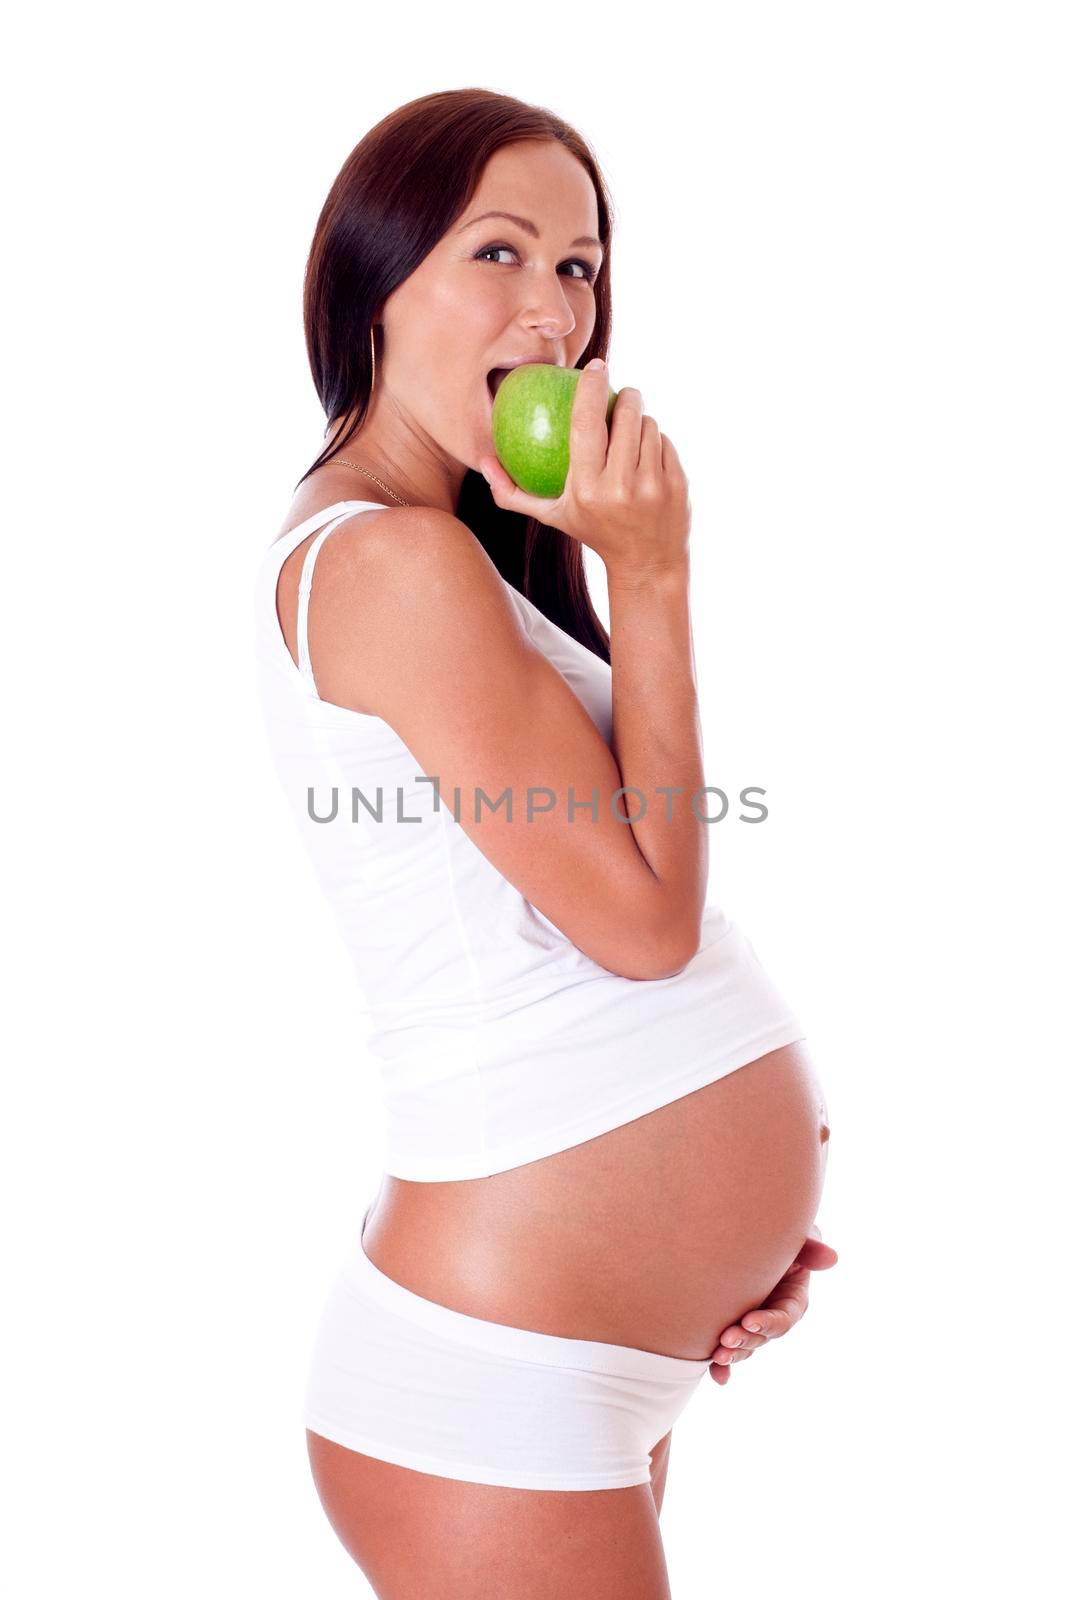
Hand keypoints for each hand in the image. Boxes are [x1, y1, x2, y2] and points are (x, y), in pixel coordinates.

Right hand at [479, 359, 689, 577]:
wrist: (646, 563)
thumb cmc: (593, 532)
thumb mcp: (552, 516)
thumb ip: (514, 492)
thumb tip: (483, 461)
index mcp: (586, 490)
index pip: (587, 423)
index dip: (592, 386)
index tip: (595, 367)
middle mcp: (620, 487)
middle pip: (625, 415)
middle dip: (626, 395)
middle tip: (621, 394)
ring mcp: (653, 486)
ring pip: (648, 425)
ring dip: (641, 420)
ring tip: (632, 431)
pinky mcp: (677, 485)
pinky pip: (665, 442)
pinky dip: (657, 441)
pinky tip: (649, 452)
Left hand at [707, 1225, 838, 1386]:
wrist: (741, 1227)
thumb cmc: (774, 1230)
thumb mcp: (796, 1236)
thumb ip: (810, 1247)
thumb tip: (831, 1258)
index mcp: (792, 1297)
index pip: (784, 1316)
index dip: (769, 1322)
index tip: (750, 1320)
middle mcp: (773, 1313)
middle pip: (763, 1336)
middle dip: (746, 1341)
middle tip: (726, 1341)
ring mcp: (752, 1320)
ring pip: (746, 1345)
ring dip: (733, 1355)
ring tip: (718, 1356)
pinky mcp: (731, 1323)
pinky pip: (729, 1349)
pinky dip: (723, 1367)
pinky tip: (717, 1377)